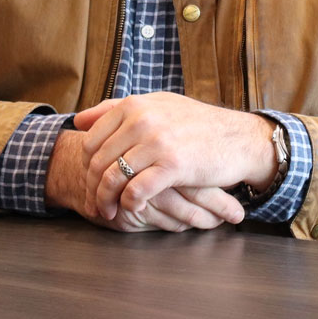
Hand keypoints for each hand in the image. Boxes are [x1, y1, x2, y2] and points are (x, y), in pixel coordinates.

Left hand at [72, 93, 277, 222]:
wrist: (239, 138)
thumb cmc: (197, 125)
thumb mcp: (158, 106)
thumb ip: (117, 110)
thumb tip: (79, 121)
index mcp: (135, 105)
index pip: (91, 140)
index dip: (86, 166)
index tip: (91, 182)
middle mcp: (143, 120)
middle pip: (97, 162)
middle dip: (92, 188)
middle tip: (96, 204)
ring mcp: (158, 142)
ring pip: (112, 178)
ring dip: (106, 202)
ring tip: (108, 213)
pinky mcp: (173, 165)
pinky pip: (136, 191)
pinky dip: (129, 206)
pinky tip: (133, 210)